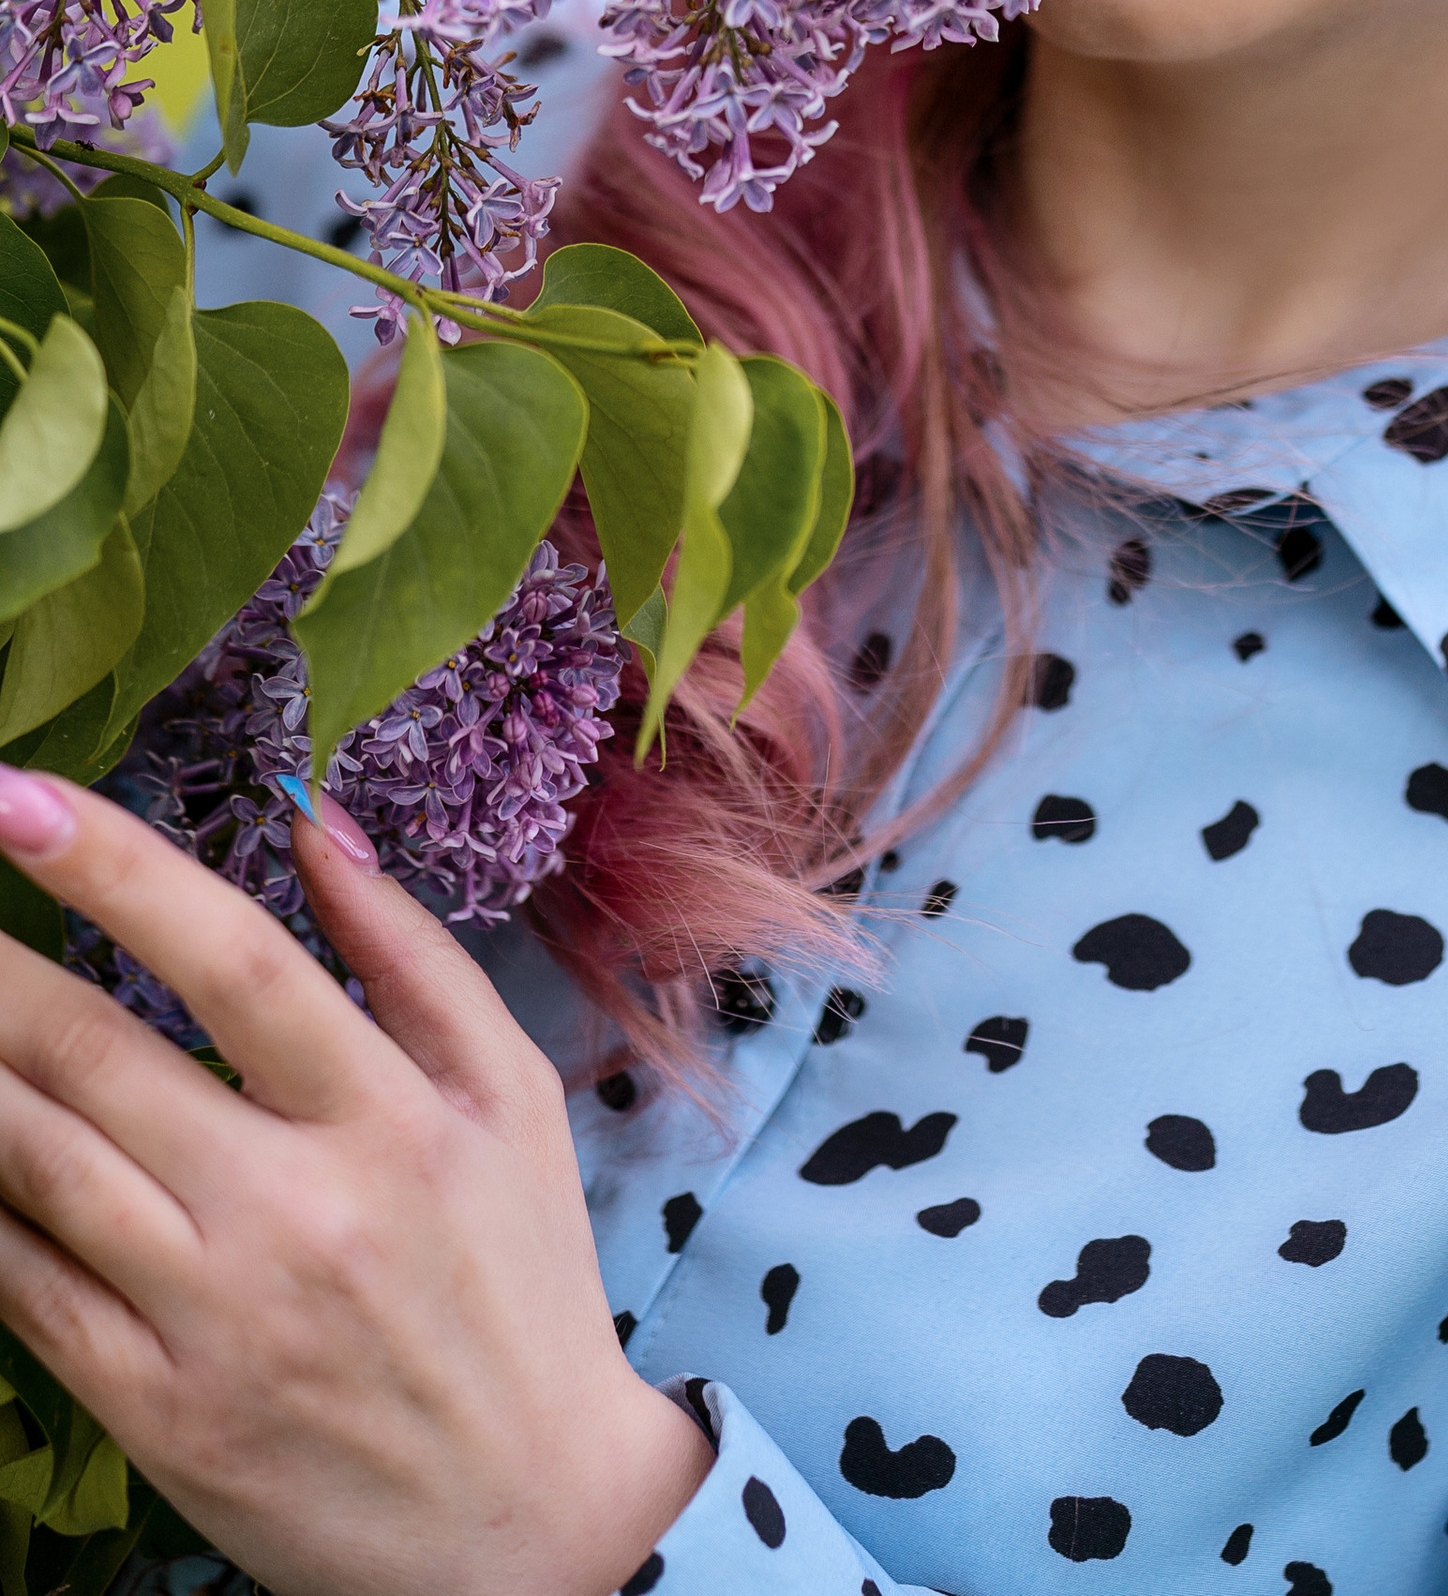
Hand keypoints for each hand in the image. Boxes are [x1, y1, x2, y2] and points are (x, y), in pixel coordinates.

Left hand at [0, 764, 711, 1595]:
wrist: (526, 1524)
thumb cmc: (520, 1281)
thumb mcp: (514, 1099)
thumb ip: (413, 953)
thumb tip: (315, 821)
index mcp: (393, 1118)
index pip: (234, 958)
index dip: (119, 868)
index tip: (24, 796)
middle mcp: (294, 1211)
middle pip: (98, 1056)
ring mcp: (212, 1319)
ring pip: (37, 1166)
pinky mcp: (153, 1413)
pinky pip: (23, 1289)